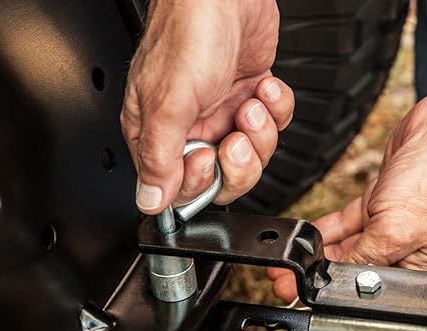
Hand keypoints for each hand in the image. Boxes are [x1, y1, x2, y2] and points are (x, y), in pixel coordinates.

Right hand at [121, 0, 293, 212]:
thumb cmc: (190, 32)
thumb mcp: (169, 101)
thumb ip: (160, 157)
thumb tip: (150, 202)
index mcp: (157, 131)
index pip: (181, 188)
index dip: (203, 181)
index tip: (209, 154)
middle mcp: (190, 126)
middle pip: (223, 178)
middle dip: (240, 162)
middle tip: (238, 134)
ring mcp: (223, 112)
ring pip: (252, 154)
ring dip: (260, 132)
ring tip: (252, 101)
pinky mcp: (250, 97)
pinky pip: (272, 125)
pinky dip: (276, 108)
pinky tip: (264, 86)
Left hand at [268, 57, 426, 300]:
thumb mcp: (394, 231)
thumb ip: (363, 257)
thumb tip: (334, 278)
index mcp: (421, 270)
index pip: (372, 291)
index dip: (338, 292)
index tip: (307, 293)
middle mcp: (408, 251)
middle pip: (357, 270)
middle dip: (322, 274)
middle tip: (288, 279)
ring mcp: (393, 224)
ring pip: (349, 246)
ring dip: (320, 252)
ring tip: (292, 261)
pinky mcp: (382, 201)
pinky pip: (348, 222)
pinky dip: (328, 229)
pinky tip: (308, 236)